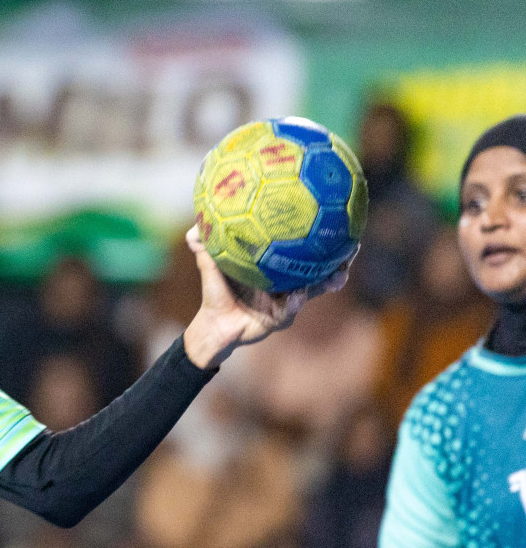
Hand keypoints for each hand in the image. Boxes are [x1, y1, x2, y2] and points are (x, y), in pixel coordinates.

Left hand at [181, 226, 347, 369]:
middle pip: (322, 271)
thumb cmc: (217, 292)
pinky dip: (294, 303)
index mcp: (278, 269)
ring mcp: (287, 302)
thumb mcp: (212, 267)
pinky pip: (290, 310)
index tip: (339, 223)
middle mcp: (288, 284)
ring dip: (326, 283)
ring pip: (314, 292)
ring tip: (337, 276)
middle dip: (339, 261)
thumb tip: (193, 229)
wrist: (213, 325)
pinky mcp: (279, 319)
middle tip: (353, 248)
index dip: (323, 240)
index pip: (306, 252)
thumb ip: (205, 248)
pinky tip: (298, 295)